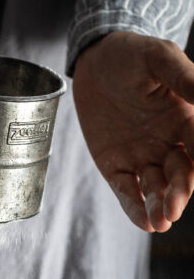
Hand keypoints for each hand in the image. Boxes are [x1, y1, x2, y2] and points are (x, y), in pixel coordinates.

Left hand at [73, 30, 193, 231]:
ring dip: (160, 205)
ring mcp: (142, 156)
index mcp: (186, 117)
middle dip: (181, 190)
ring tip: (161, 221)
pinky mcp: (116, 166)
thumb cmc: (132, 55)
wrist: (94, 62)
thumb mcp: (160, 59)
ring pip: (157, 187)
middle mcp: (169, 142)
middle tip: (175, 208)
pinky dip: (135, 208)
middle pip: (182, 172)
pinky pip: (128, 192)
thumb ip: (186, 78)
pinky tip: (145, 223)